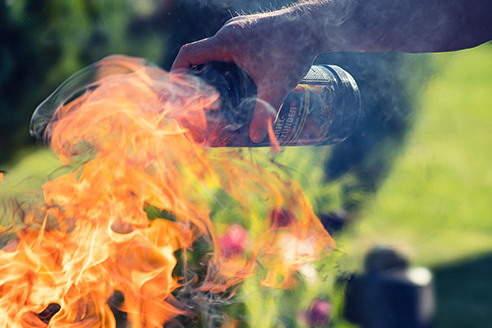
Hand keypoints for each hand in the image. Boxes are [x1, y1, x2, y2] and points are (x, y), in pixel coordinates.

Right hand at [171, 9, 319, 142]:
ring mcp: (239, 30)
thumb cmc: (295, 49)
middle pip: (199, 56)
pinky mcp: (249, 33)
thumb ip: (266, 111)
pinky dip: (223, 66)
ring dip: (209, 73)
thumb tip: (255, 138)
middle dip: (194, 80)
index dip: (177, 72)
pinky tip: (233, 84)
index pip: (189, 54)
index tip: (175, 92)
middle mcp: (229, 33)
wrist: (316, 25)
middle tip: (195, 103)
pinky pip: (227, 49)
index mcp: (227, 41)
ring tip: (213, 98)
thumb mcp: (278, 83)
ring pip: (214, 53)